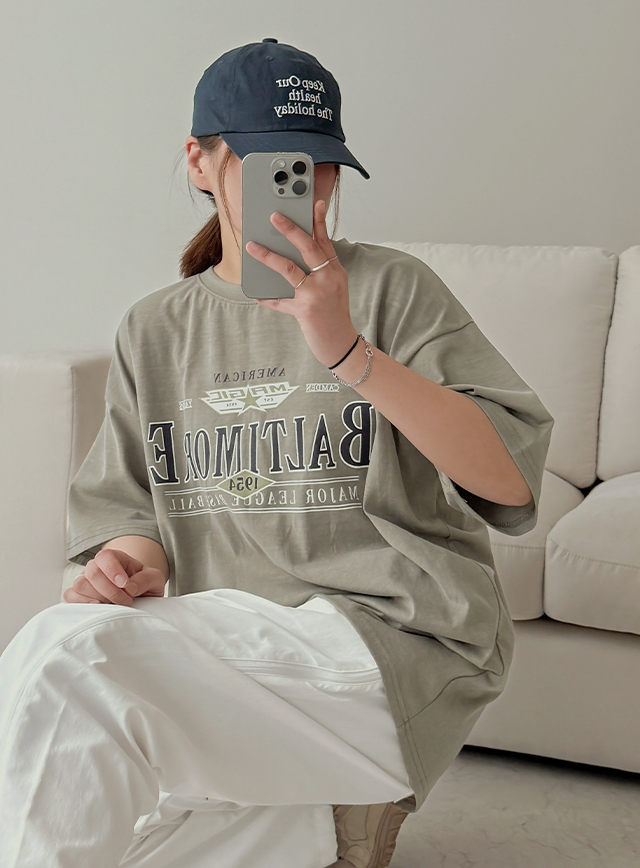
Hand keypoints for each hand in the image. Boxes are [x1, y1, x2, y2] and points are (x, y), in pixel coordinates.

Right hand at [63, 548, 165, 605]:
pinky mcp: (77, 595)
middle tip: (126, 601)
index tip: (126, 585)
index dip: (112, 570)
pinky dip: (83, 604)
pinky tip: (100, 608)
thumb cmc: (144, 585)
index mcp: (115, 557)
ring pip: (80, 584)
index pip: (105, 556)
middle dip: (110, 590)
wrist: (138, 597)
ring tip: (115, 605)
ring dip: (99, 598)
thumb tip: (129, 588)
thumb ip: (146, 579)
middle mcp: (96, 566)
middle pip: (92, 572)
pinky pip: (70, 596)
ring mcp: (85, 580)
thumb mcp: (155, 579)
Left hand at [246, 199, 358, 368]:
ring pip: (289, 269)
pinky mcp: (305, 310)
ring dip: (268, 256)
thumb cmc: (334, 315)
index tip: (312, 203)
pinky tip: (255, 293)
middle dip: (290, 229)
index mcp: (335, 271)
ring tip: (251, 247)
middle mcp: (328, 279)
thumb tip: (290, 255)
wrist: (342, 345)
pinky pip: (280, 301)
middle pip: (308, 247)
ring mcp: (317, 294)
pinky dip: (267, 297)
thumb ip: (318, 271)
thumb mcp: (333, 288)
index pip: (325, 240)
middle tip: (274, 216)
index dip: (318, 220)